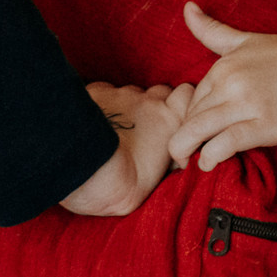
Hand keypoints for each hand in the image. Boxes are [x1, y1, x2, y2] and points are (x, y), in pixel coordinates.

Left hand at [59, 81, 193, 216]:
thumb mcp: (159, 177)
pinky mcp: (97, 93)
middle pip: (159, 92)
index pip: (186, 94)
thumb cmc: (125, 185)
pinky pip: (106, 91)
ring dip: (128, 106)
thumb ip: (168, 159)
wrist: (90, 173)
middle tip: (144, 128)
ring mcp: (120, 94)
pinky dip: (105, 103)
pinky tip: (98, 122)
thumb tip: (171, 160)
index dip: (180, 103)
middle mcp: (147, 101)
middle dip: (155, 106)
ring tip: (116, 130)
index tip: (174, 118)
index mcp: (168, 120)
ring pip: (130, 93)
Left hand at [166, 3, 276, 170]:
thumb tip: (186, 6)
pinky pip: (224, 145)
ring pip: (198, 132)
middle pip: (189, 119)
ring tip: (191, 163)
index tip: (187, 136)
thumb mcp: (245, 40)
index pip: (189, 101)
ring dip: (188, 152)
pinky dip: (210, 157)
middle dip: (181, 140)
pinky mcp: (265, 125)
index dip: (184, 122)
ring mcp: (246, 103)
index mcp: (221, 66)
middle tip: (180, 157)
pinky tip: (209, 163)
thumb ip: (212, 30)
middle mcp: (229, 83)